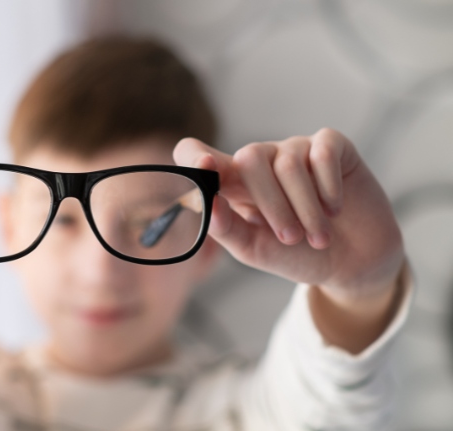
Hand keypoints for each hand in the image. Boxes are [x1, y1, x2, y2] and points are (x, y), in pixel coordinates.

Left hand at [174, 128, 403, 299]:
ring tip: (318, 237)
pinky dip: (329, 187)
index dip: (194, 156)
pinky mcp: (331, 145)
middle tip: (292, 239)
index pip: (196, 154)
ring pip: (289, 164)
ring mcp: (295, 149)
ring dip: (305, 208)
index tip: (206, 167)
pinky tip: (335, 208)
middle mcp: (261, 160)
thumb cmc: (295, 254)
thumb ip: (225, 228)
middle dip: (272, 205)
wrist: (352, 263)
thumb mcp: (254, 249)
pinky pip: (323, 153)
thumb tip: (208, 203)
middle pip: (249, 159)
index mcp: (232, 184)